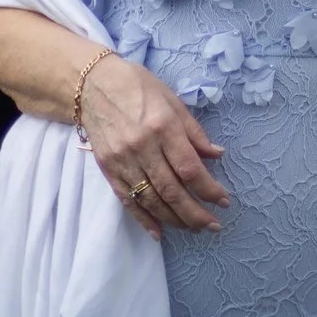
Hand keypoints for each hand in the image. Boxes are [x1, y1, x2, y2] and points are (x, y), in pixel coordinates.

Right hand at [80, 53, 228, 238]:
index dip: (208, 189)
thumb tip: (217, 155)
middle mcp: (142, 147)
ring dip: (174, 219)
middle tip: (213, 225)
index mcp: (162, 127)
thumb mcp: (172, 101)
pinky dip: (144, 219)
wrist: (92, 85)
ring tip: (194, 228)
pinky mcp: (108, 170)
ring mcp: (122, 161)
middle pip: (171, 190)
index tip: (223, 201)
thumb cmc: (138, 87)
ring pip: (150, 200)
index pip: (189, 168)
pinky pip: (127, 200)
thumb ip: (194, 132)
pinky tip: (159, 232)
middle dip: (195, 213)